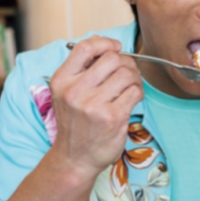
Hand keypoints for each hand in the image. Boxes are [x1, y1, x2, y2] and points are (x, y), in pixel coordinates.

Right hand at [49, 35, 142, 177]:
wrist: (75, 158)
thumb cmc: (75, 123)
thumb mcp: (67, 93)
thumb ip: (82, 68)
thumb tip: (104, 42)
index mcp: (62, 80)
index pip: (85, 47)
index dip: (105, 42)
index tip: (115, 47)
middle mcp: (75, 91)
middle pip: (112, 58)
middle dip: (125, 62)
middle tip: (127, 72)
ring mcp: (94, 105)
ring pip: (127, 74)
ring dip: (135, 78)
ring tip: (130, 86)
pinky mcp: (113, 117)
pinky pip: (135, 92)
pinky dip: (138, 93)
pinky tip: (132, 99)